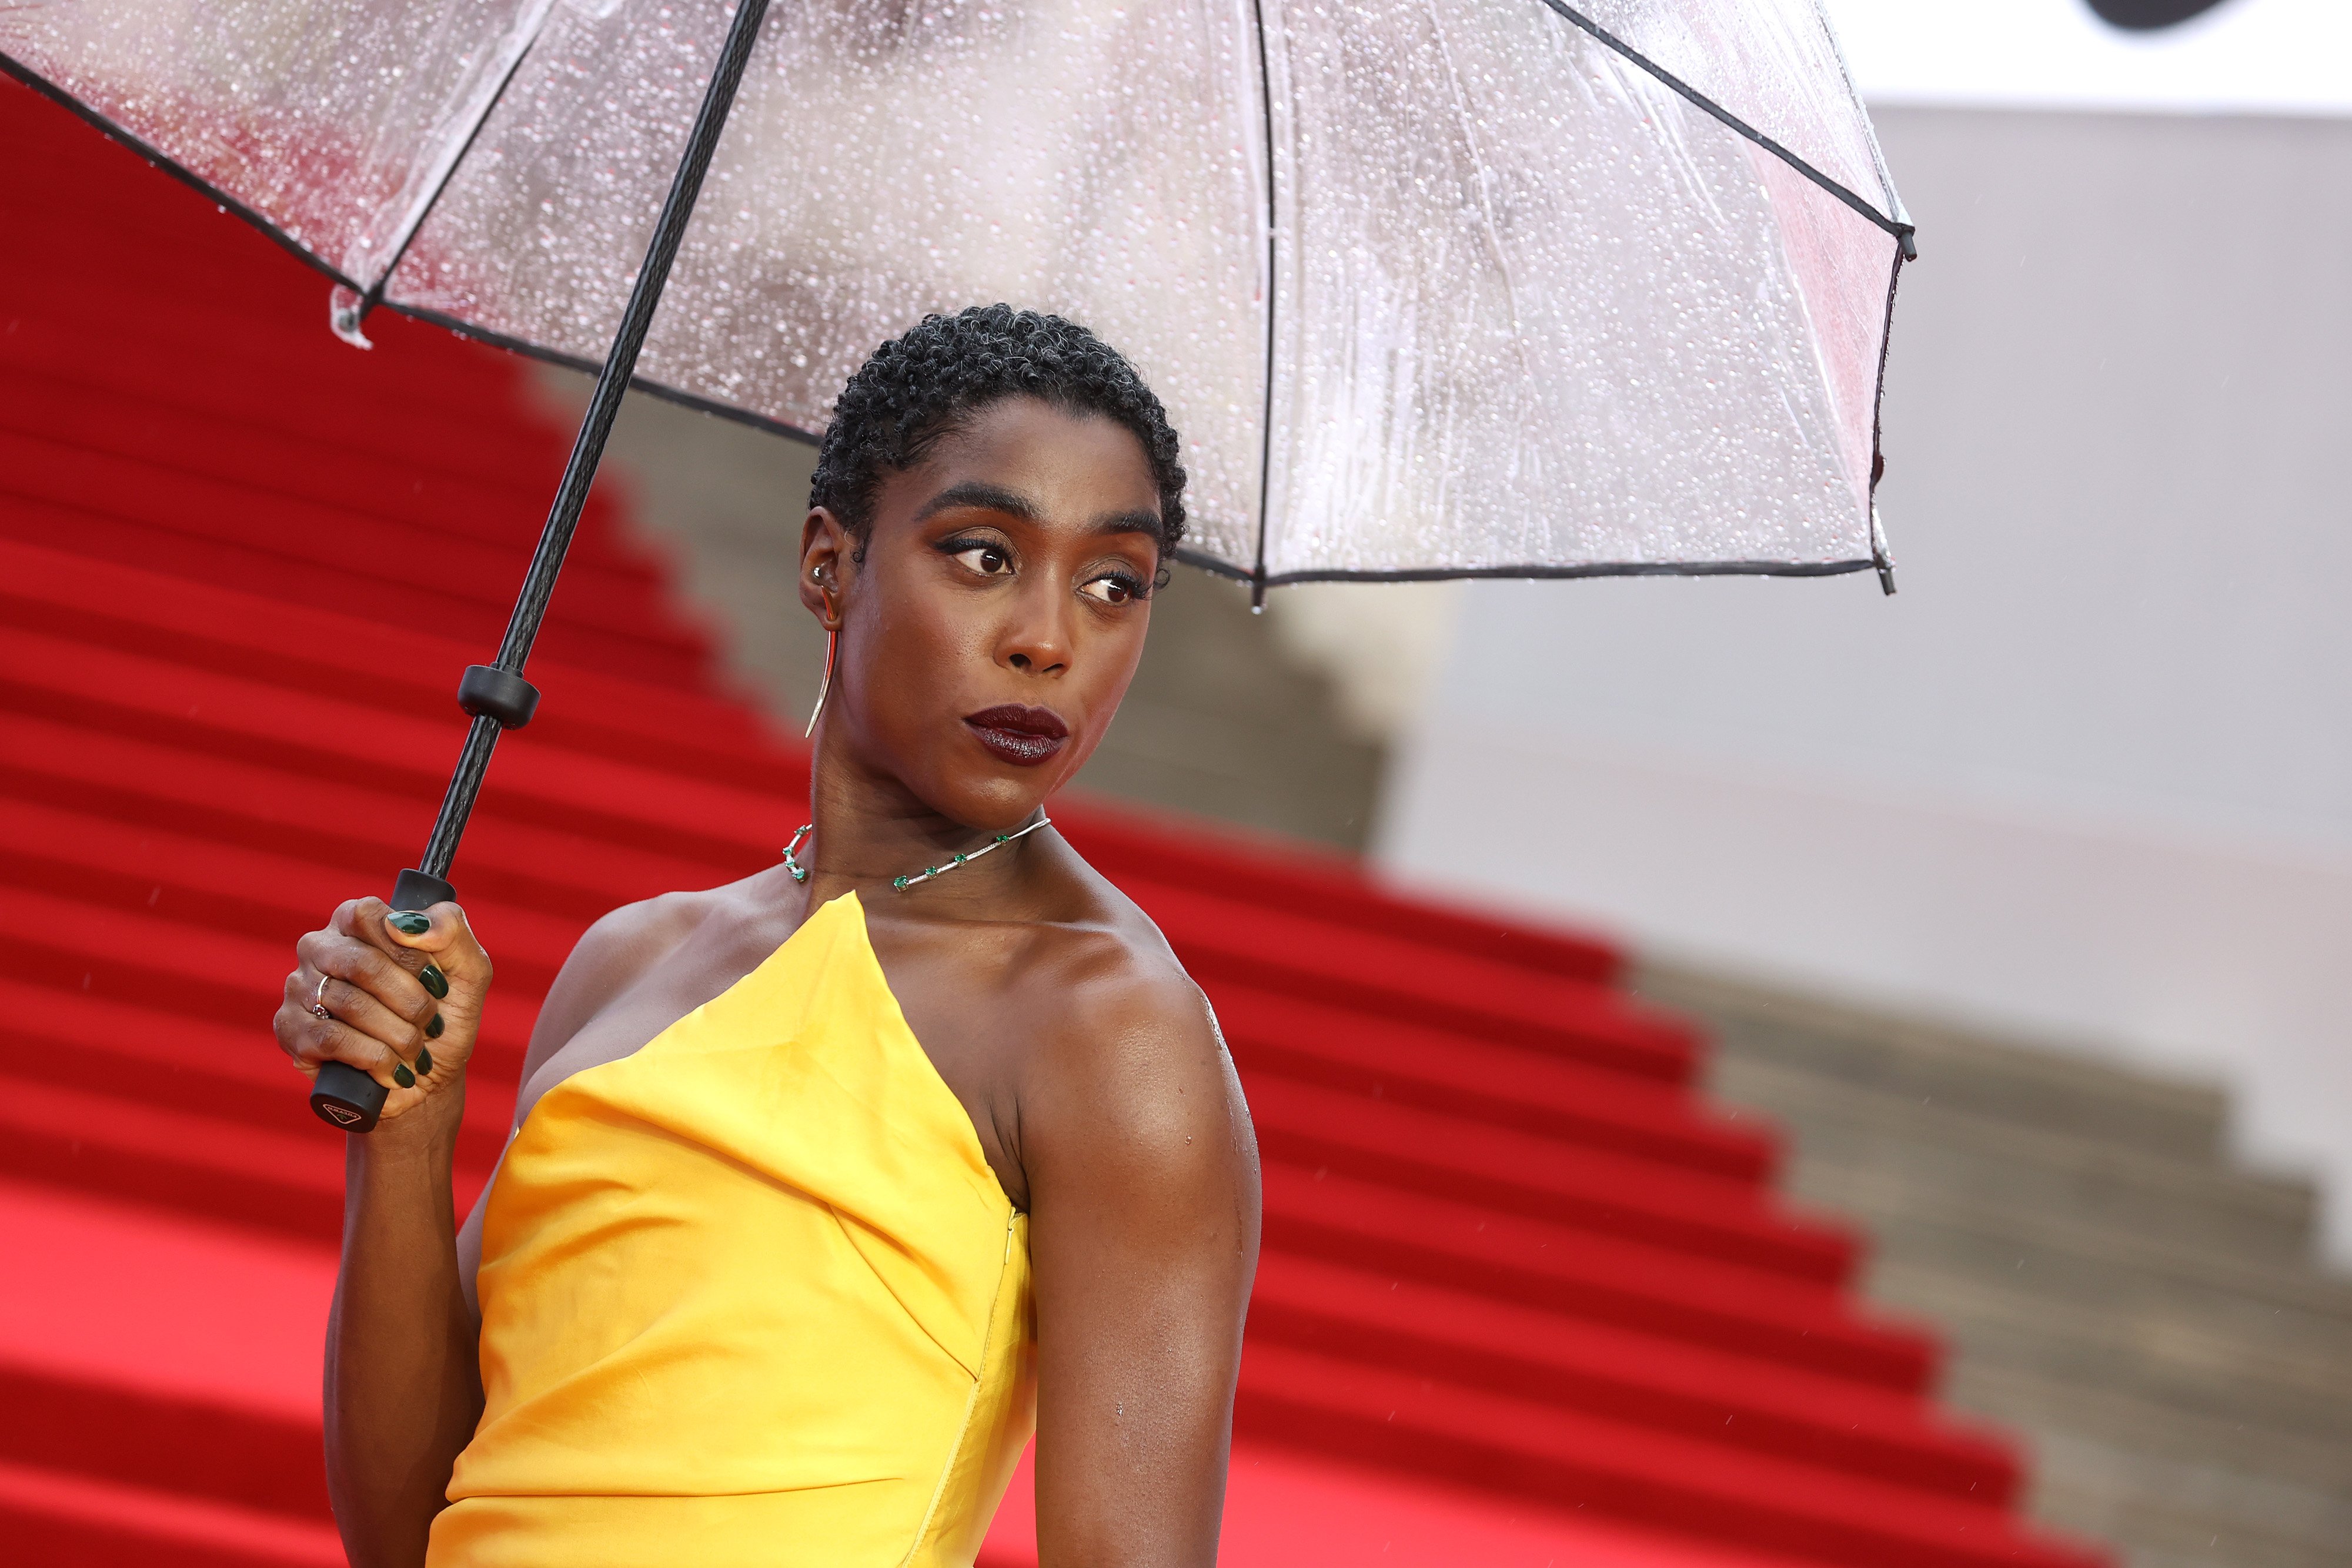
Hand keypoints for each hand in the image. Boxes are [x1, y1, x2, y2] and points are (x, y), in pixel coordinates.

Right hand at [276, 898, 492, 1124]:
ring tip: (415, 1049)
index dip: (408, 952)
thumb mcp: (468, 969)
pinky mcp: (291, 1031)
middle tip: (431, 1022)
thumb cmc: (445, 1015)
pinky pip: (331, 1039)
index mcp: (356, 922)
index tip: (436, 981)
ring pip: (349, 1004)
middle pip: (363, 964)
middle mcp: (320, 948)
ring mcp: (299, 989)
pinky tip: (393, 1068)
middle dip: (411, 1001)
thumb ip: (450, 928)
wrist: (428, 1078)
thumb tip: (404, 923)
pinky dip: (375, 1057)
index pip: (367, 914)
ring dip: (399, 1034)